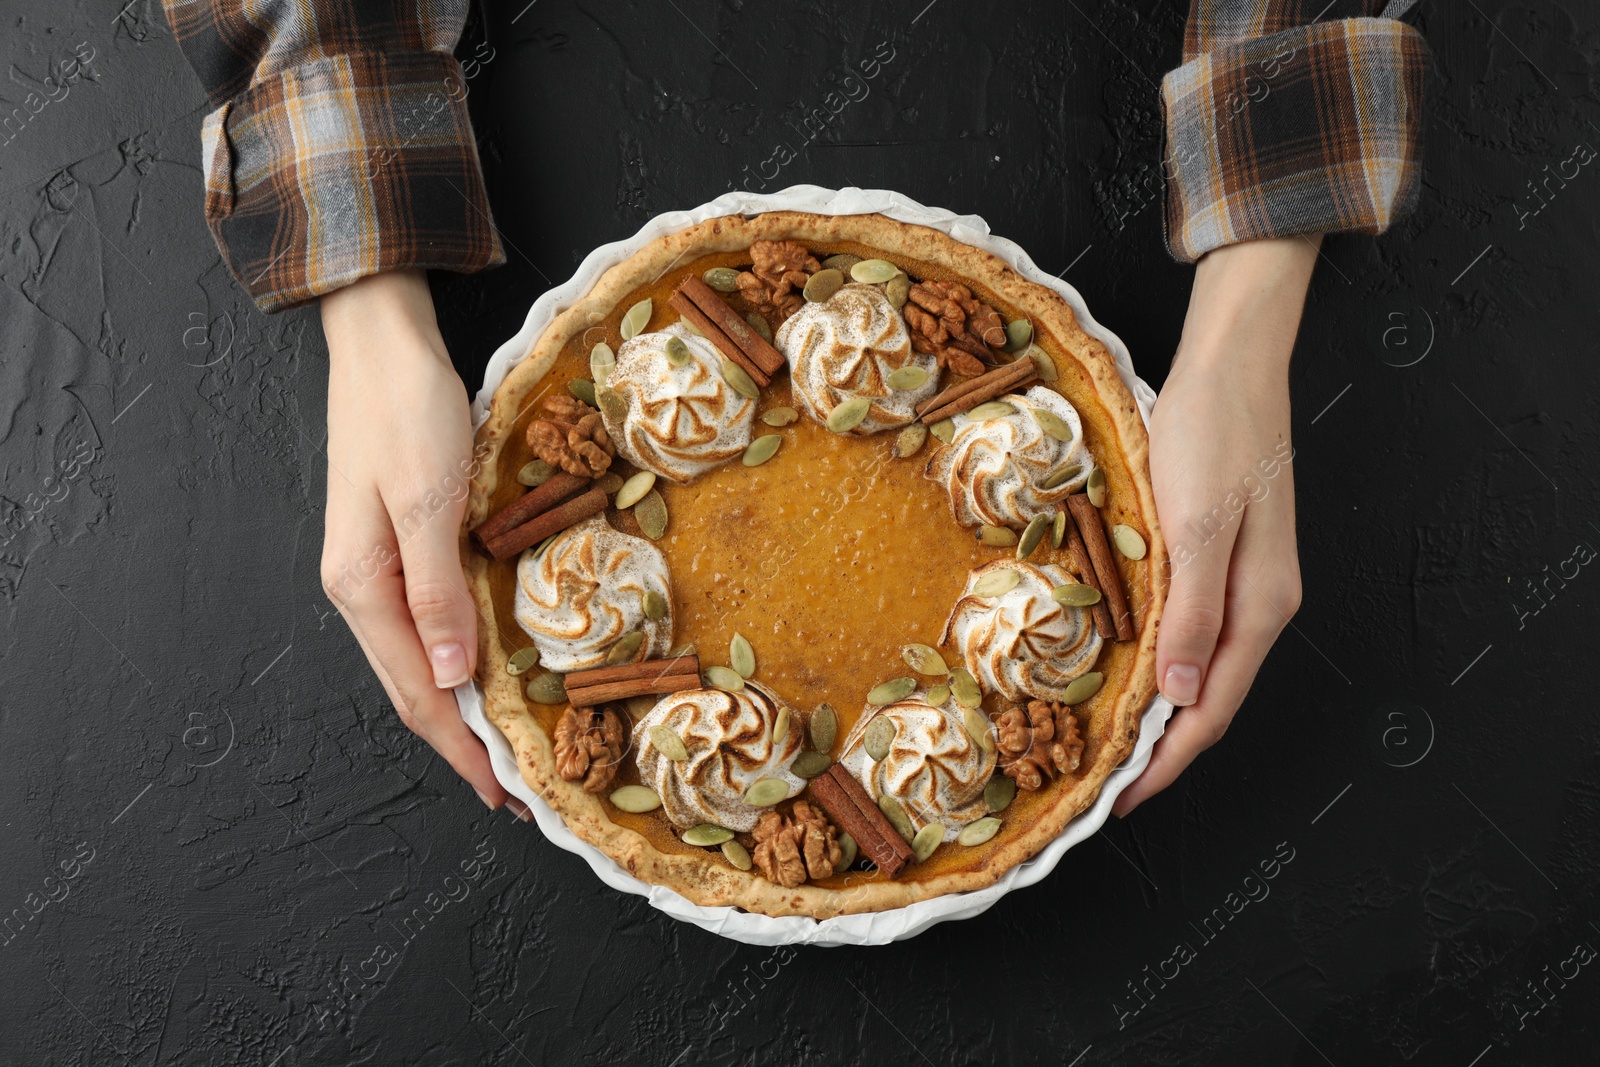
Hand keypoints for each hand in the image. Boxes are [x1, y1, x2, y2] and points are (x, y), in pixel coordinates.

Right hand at [319, 270, 526, 817]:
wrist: (382, 344)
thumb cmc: (405, 412)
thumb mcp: (428, 501)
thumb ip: (437, 590)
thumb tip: (453, 679)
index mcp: (363, 587)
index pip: (418, 694)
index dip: (460, 750)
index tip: (507, 795)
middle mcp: (361, 589)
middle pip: (413, 688)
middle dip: (460, 743)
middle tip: (516, 788)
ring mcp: (375, 569)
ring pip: (419, 660)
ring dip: (460, 707)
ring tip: (506, 743)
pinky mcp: (396, 545)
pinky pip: (427, 623)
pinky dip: (458, 659)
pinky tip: (486, 669)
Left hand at [1112, 237, 1315, 815]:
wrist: (1230, 364)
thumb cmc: (1213, 434)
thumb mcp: (1196, 525)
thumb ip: (1191, 613)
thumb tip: (1179, 697)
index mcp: (1260, 606)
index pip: (1212, 710)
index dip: (1166, 761)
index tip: (1118, 799)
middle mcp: (1260, 604)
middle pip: (1211, 698)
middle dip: (1161, 747)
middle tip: (1102, 783)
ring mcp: (1245, 581)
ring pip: (1201, 667)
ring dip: (1159, 709)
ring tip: (1108, 740)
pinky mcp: (1222, 556)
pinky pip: (1192, 630)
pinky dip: (1161, 662)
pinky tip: (1128, 668)